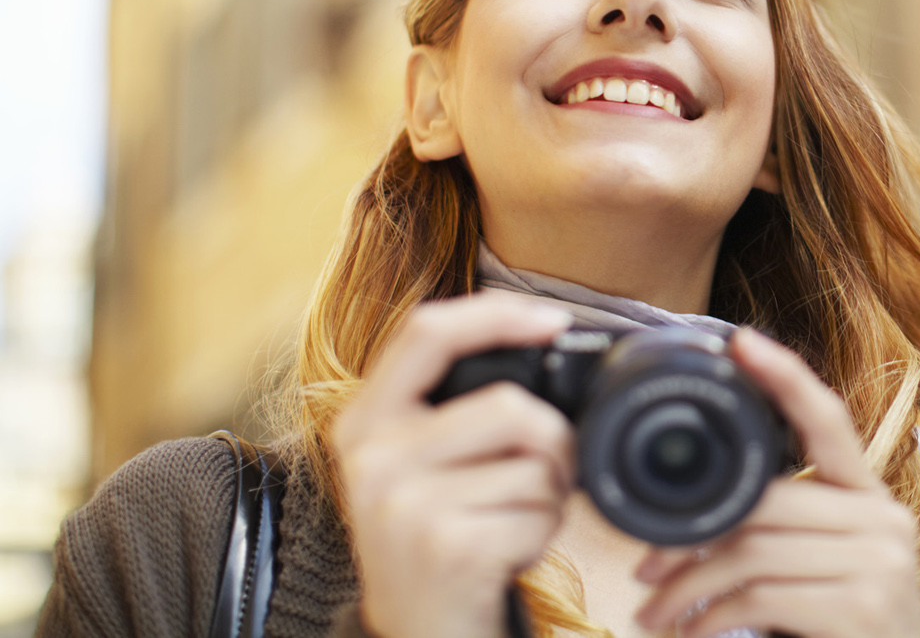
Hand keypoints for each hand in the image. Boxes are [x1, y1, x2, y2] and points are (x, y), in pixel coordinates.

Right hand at [331, 294, 576, 637]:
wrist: (415, 634)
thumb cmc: (434, 537)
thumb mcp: (416, 463)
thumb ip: (451, 405)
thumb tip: (542, 338)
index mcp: (365, 420)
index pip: (427, 332)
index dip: (495, 314)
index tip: (552, 320)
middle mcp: (374, 456)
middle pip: (511, 405)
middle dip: (554, 441)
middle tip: (544, 477)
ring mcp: (406, 503)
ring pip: (536, 464)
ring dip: (550, 497)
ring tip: (514, 520)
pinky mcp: (447, 547)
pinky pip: (539, 516)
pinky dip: (544, 537)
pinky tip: (508, 554)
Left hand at [634, 328, 919, 637]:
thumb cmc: (838, 631)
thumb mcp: (816, 569)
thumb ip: (780, 529)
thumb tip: (694, 515)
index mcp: (870, 498)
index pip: (829, 422)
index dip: (786, 377)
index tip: (742, 342)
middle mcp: (884, 519)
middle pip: (766, 501)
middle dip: (691, 537)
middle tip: (645, 568)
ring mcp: (881, 564)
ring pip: (754, 551)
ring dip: (690, 586)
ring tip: (656, 613)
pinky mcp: (864, 609)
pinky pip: (763, 597)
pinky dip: (712, 617)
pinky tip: (693, 632)